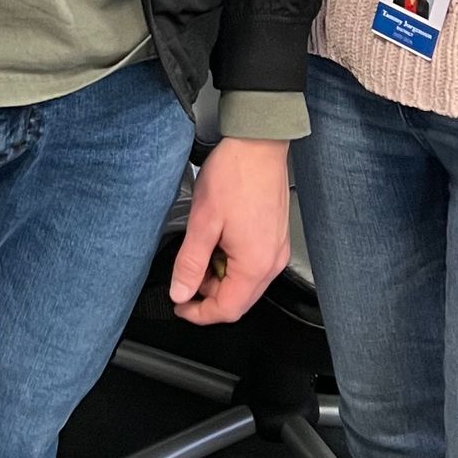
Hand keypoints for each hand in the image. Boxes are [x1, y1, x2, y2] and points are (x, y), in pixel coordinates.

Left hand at [169, 136, 291, 325]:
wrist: (258, 143)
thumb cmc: (236, 174)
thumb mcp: (202, 221)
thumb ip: (190, 262)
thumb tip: (181, 292)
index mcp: (255, 264)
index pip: (227, 310)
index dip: (199, 313)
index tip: (180, 306)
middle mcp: (272, 261)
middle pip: (239, 300)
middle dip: (209, 295)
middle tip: (186, 277)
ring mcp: (277, 249)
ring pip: (246, 283)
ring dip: (220, 277)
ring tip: (201, 251)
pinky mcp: (276, 237)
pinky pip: (254, 265)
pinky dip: (232, 263)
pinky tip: (218, 241)